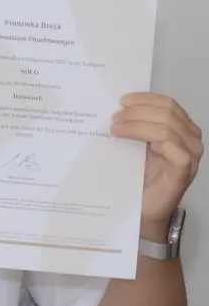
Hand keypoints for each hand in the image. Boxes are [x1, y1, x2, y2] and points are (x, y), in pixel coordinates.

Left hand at [111, 92, 201, 237]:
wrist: (144, 207)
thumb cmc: (141, 176)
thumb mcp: (138, 144)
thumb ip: (136, 125)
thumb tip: (117, 107)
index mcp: (181, 129)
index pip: (168, 103)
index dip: (145, 99)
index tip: (122, 100)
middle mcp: (191, 139)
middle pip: (167, 112)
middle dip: (137, 112)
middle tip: (115, 117)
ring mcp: (191, 155)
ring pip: (167, 127)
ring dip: (138, 124)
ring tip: (117, 129)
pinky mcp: (184, 170)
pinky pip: (175, 149)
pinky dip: (156, 140)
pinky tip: (141, 144)